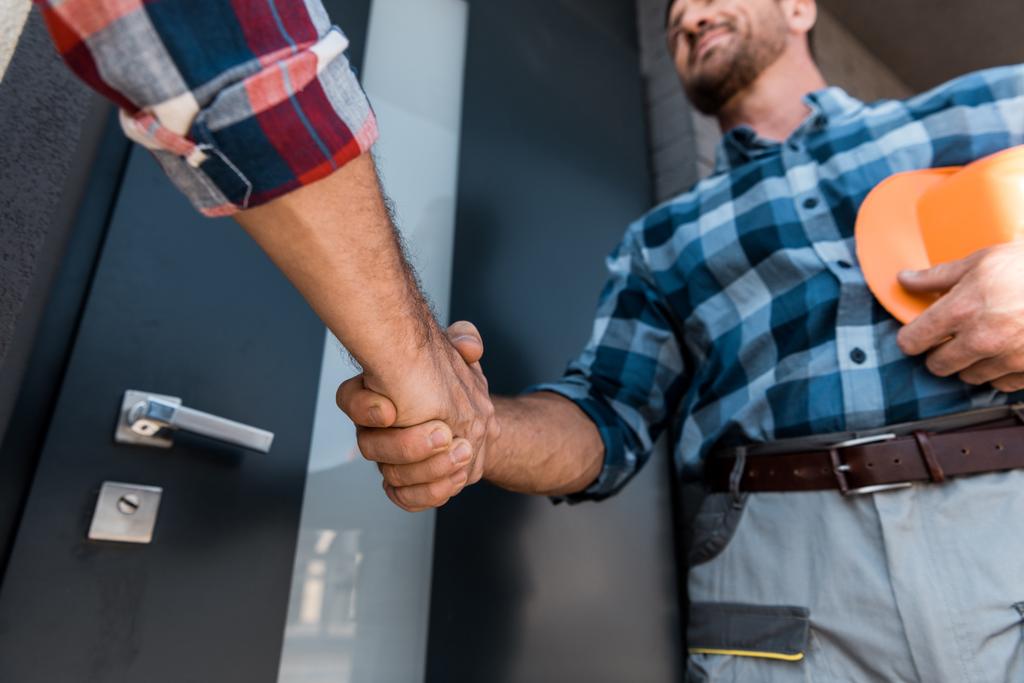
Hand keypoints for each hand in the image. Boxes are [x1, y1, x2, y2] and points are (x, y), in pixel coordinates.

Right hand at [336, 321, 498, 510]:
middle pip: (370, 447)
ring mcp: (391, 457)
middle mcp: (377, 427)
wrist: (469, 417)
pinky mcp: (408, 481)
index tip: (390, 410)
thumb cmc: (455, 381)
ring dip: (428, 470)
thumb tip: (468, 346)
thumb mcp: (462, 353)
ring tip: (461, 454)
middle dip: (408, 446)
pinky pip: (404, 497)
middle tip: (444, 435)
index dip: (364, 408)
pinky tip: (452, 480)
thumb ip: (464, 340)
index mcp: (378, 392)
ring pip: (391, 475)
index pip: (350, 399)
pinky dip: (427, 493)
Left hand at [896, 242, 1023, 391]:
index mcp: (960, 311)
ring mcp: (1007, 359)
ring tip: (984, 341)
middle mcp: (981, 340)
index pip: (913, 341)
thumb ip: (936, 277)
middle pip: (937, 365)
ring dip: (970, 363)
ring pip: (969, 376)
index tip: (917, 334)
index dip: (912, 337)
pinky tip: (1006, 351)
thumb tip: (905, 280)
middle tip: (950, 338)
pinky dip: (1000, 371)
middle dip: (940, 352)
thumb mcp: (980, 261)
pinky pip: (1001, 384)